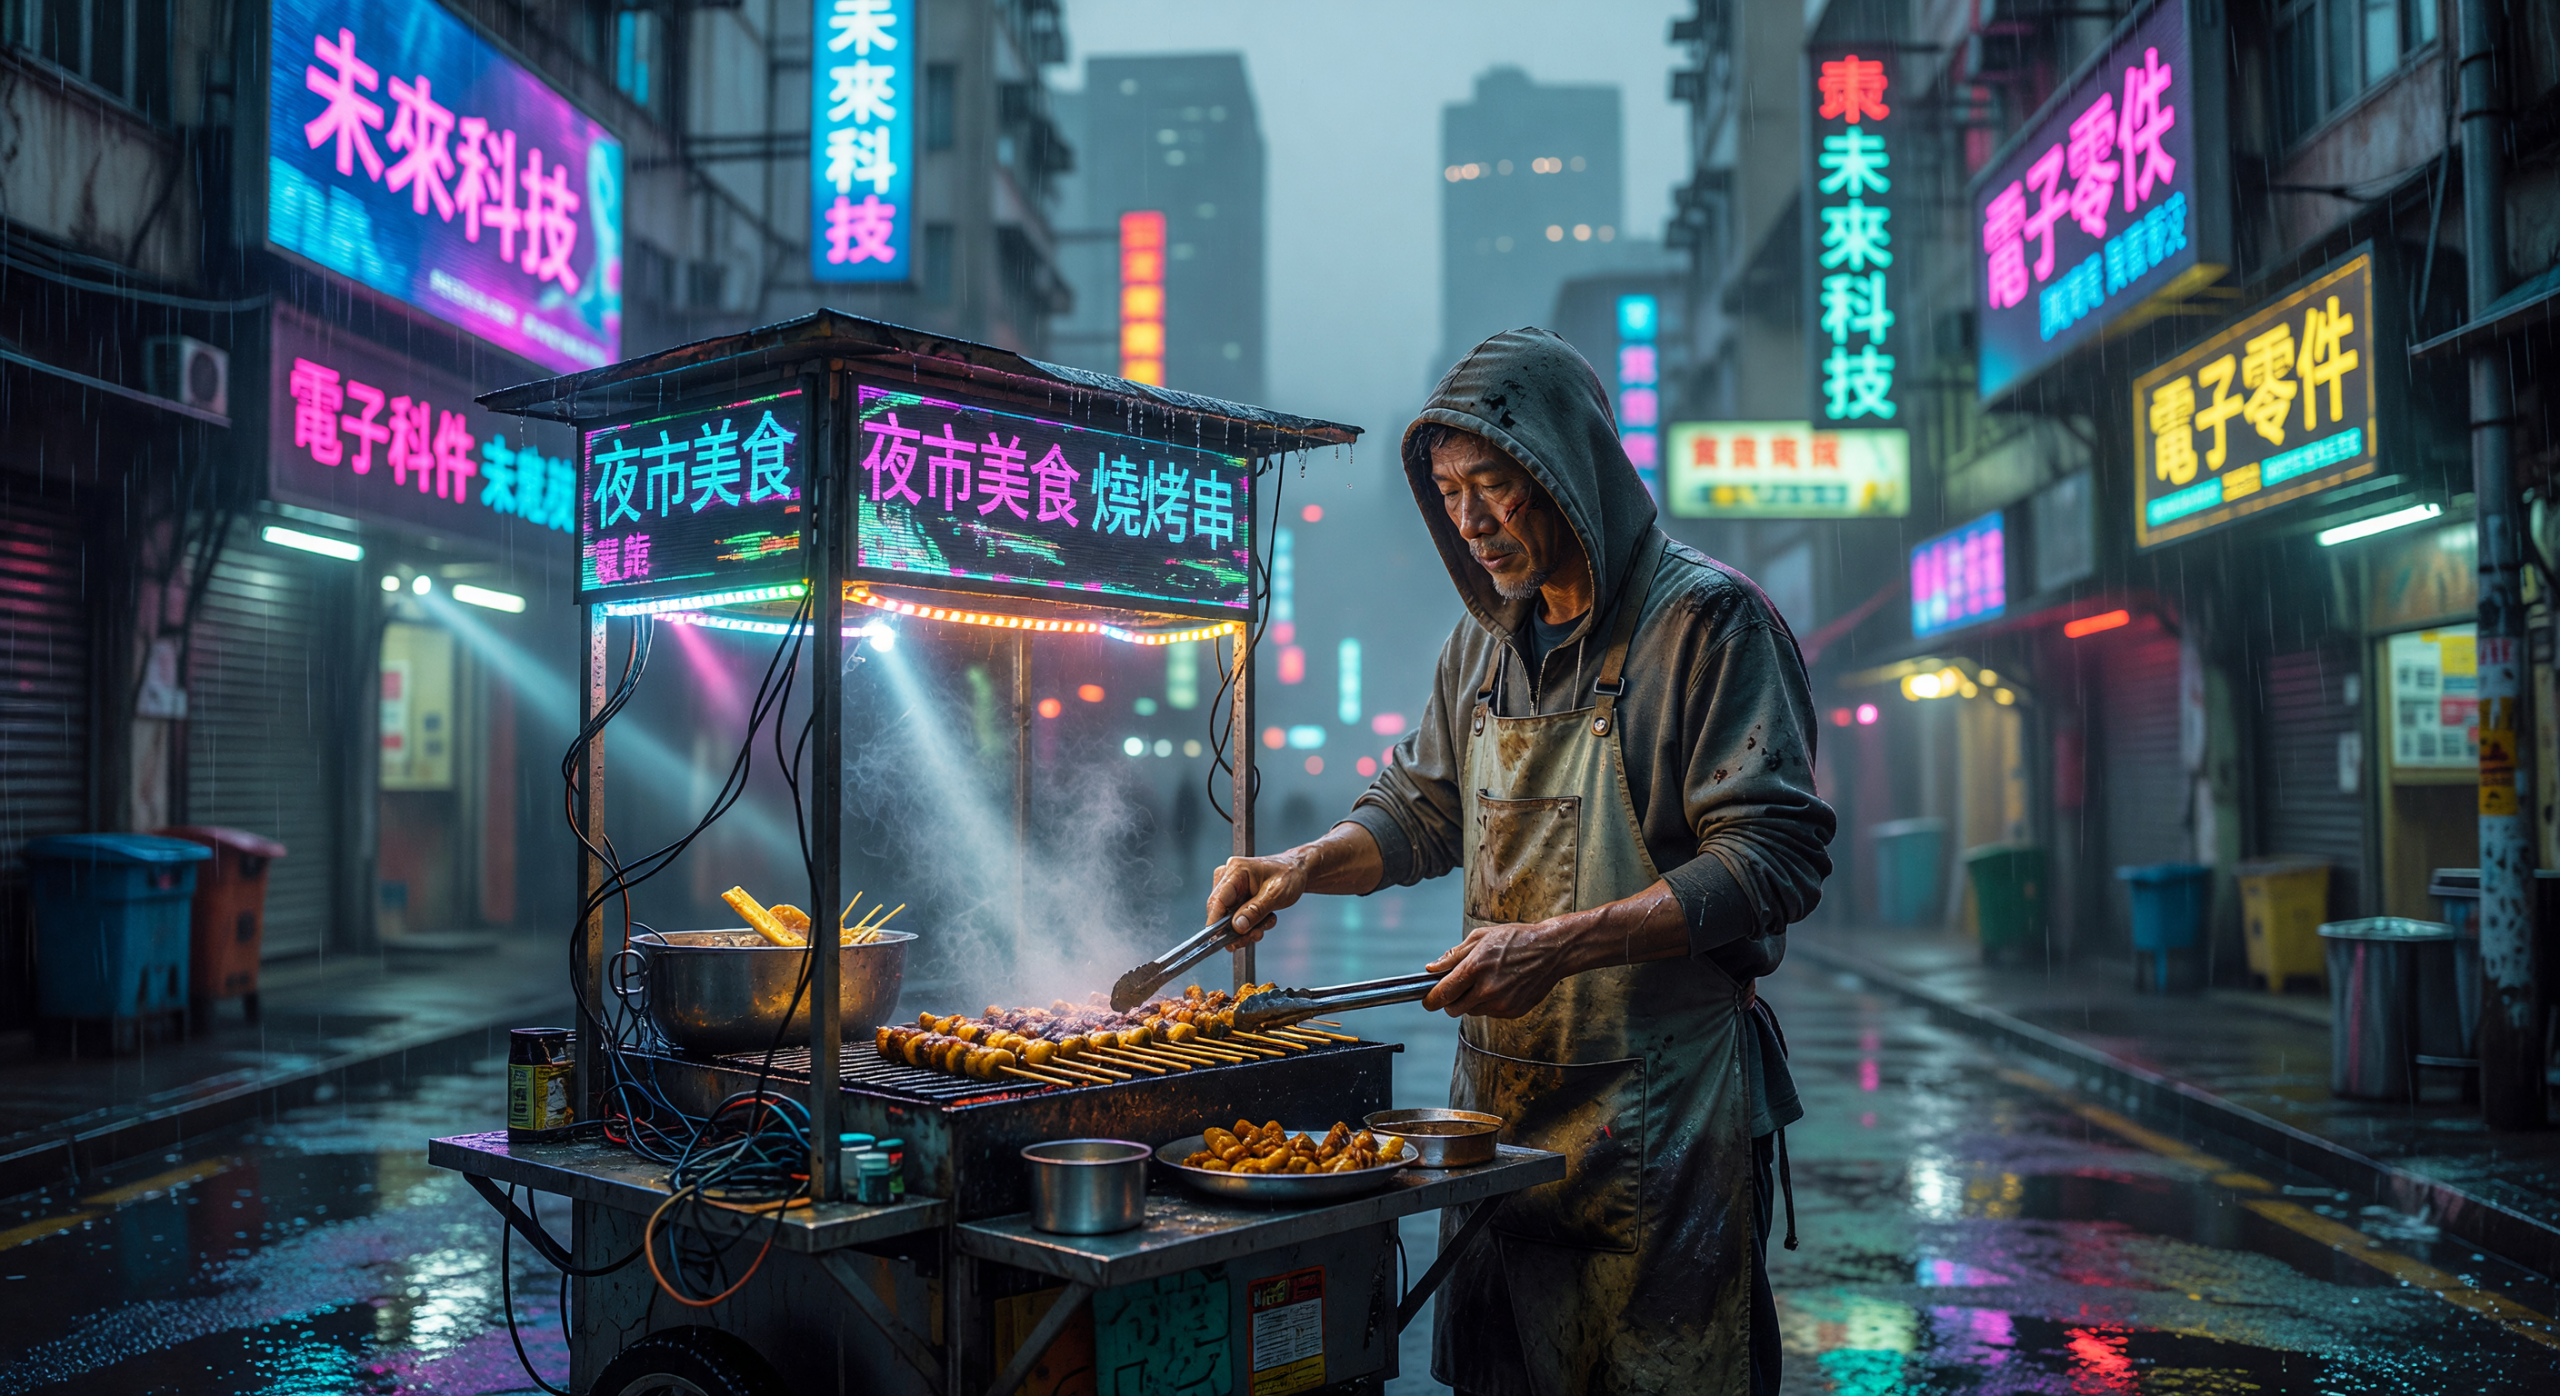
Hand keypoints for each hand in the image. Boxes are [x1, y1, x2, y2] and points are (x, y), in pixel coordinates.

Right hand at [1206, 850, 1314, 945]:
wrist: (1298, 871)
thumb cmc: (1289, 874)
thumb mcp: (1275, 895)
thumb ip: (1255, 911)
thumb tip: (1237, 926)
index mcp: (1236, 870)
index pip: (1218, 899)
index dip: (1216, 922)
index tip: (1220, 939)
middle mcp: (1229, 876)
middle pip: (1221, 911)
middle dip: (1237, 928)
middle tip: (1252, 937)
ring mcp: (1232, 886)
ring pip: (1229, 917)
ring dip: (1246, 928)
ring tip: (1263, 927)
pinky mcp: (1237, 895)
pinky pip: (1236, 916)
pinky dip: (1250, 923)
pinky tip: (1264, 920)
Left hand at [1422, 920, 1580, 1018]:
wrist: (1551, 951)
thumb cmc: (1517, 939)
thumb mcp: (1481, 937)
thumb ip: (1454, 955)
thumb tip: (1432, 968)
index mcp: (1476, 968)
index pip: (1443, 994)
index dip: (1430, 1000)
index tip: (1427, 1000)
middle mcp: (1487, 990)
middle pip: (1453, 1009)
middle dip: (1450, 1001)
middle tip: (1457, 988)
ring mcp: (1501, 1004)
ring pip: (1472, 1012)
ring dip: (1471, 1001)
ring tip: (1485, 981)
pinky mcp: (1513, 1012)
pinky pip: (1490, 1013)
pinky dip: (1489, 1004)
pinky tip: (1501, 986)